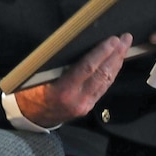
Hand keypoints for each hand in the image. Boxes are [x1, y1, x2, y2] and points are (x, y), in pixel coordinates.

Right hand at [14, 33, 131, 127]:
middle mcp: (78, 99)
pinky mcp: (88, 107)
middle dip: (116, 55)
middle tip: (126, 38)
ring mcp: (85, 105)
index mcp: (63, 90)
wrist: (31, 116)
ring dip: (117, 63)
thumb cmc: (30, 91)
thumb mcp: (37, 76)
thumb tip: (72, 43)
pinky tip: (115, 63)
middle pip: (102, 74)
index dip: (102, 53)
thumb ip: (55, 64)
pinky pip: (103, 88)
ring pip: (106, 81)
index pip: (88, 68)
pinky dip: (111, 73)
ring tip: (124, 47)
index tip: (113, 40)